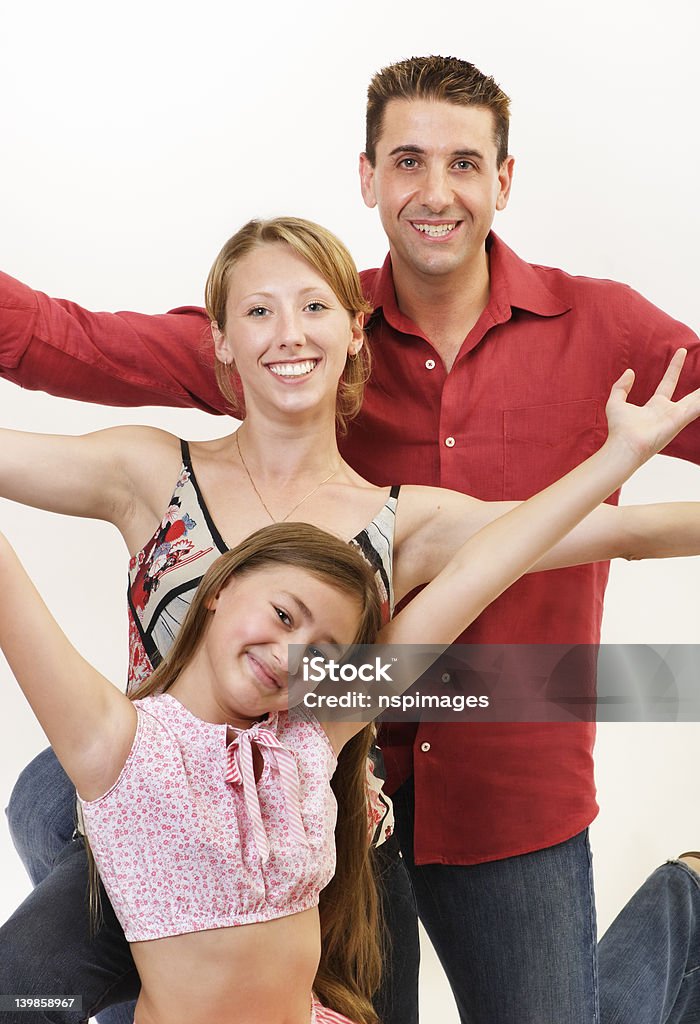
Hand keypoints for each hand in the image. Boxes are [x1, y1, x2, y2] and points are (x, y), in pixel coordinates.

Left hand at [605, 349, 699, 464]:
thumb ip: (621, 387)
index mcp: (655, 406)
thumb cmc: (619, 429)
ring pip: (697, 400)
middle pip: (690, 394)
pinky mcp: (680, 420)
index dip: (675, 367)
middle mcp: (668, 411)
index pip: (668, 382)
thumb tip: (630, 372)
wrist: (624, 445)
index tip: (681, 351)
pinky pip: (697, 407)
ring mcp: (676, 416)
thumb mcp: (616, 402)